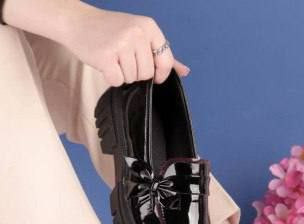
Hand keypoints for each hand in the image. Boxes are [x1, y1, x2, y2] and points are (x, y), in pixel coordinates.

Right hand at [61, 5, 189, 85]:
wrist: (77, 22)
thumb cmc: (110, 31)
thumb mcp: (139, 35)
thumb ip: (162, 54)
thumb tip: (185, 71)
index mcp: (149, 27)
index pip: (165, 60)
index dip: (159, 73)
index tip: (151, 74)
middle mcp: (137, 33)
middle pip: (147, 73)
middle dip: (136, 73)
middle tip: (123, 59)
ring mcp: (121, 44)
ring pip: (132, 78)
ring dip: (122, 74)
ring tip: (113, 59)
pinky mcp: (106, 56)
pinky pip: (117, 81)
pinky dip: (111, 78)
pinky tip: (105, 64)